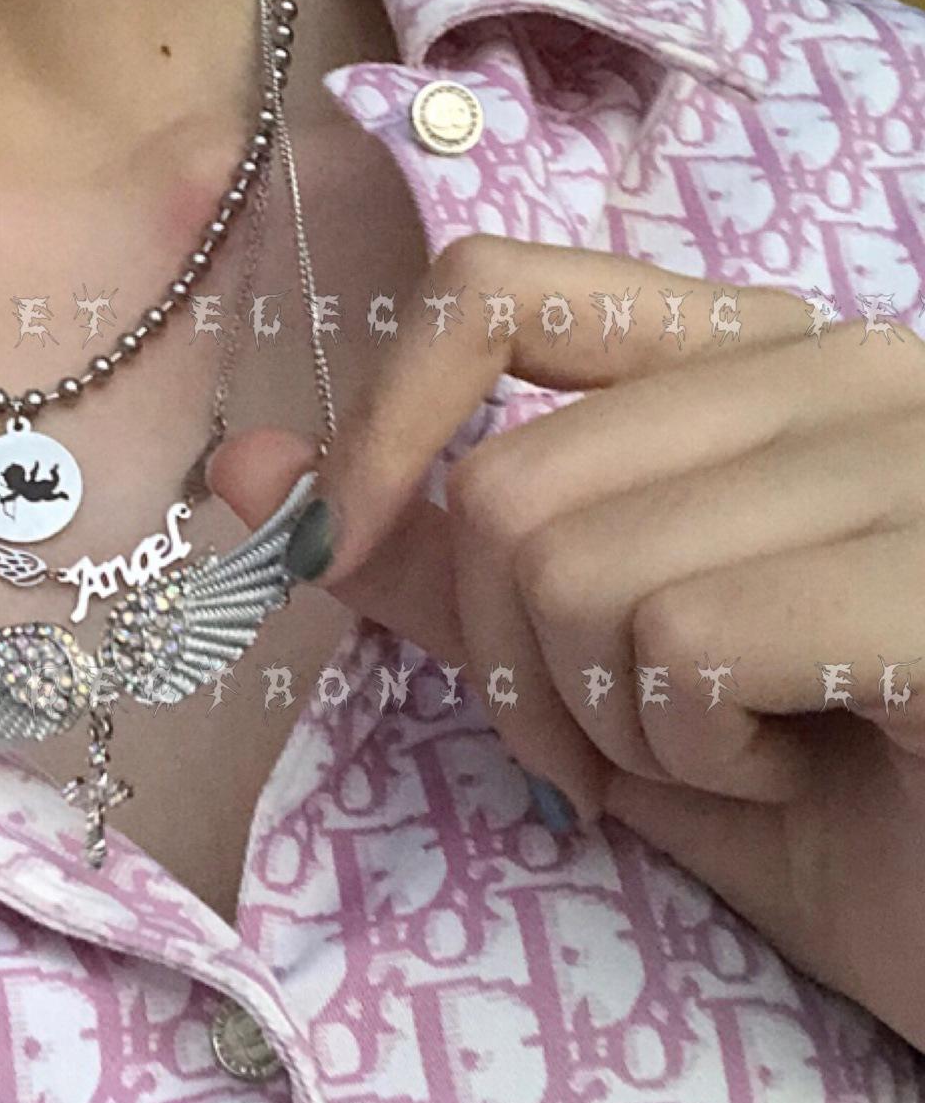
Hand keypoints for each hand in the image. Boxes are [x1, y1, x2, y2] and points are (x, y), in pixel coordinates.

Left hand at [208, 233, 924, 1051]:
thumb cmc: (836, 814)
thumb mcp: (599, 687)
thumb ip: (435, 571)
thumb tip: (244, 475)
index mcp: (756, 363)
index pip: (496, 288)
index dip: (386, 423)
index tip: (351, 542)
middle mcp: (847, 366)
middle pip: (504, 485)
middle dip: (509, 665)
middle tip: (626, 744)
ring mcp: (913, 453)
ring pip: (566, 561)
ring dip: (606, 722)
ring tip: (741, 757)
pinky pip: (679, 632)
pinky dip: (692, 751)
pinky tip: (812, 772)